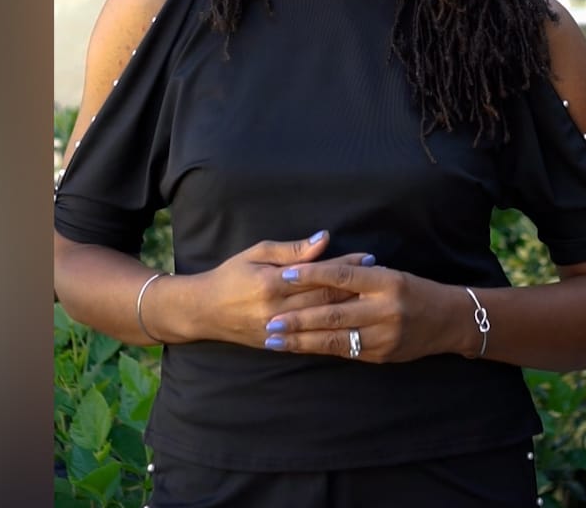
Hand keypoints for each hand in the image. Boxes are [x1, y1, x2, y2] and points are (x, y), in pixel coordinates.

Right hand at [184, 231, 371, 348]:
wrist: (204, 311)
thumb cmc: (230, 275)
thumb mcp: (257, 253)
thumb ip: (292, 250)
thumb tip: (324, 239)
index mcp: (272, 283)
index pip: (319, 274)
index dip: (346, 266)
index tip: (369, 258)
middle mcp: (277, 310)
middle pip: (326, 300)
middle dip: (356, 288)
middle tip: (382, 279)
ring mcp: (278, 331)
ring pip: (322, 322)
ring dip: (349, 312)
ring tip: (373, 302)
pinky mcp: (277, 345)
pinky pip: (311, 341)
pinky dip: (334, 333)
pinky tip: (353, 327)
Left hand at [260, 261, 466, 362]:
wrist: (448, 320)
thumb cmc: (412, 291)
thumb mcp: (388, 274)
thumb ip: (356, 273)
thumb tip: (318, 267)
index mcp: (386, 281)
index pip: (342, 276)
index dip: (312, 275)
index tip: (284, 275)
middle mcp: (386, 309)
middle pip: (333, 313)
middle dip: (297, 318)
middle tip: (270, 320)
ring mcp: (384, 335)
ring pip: (335, 338)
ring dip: (301, 340)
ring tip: (275, 339)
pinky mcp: (381, 355)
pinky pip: (344, 353)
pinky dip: (318, 349)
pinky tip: (298, 348)